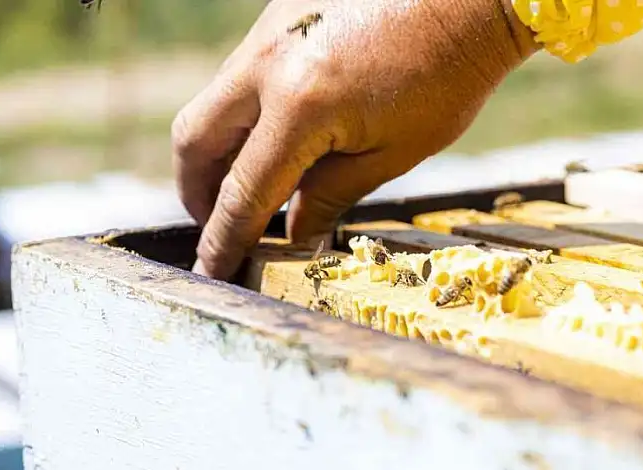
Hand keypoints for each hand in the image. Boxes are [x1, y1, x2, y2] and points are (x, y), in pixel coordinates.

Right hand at [173, 0, 538, 278]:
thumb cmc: (447, 76)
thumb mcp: (393, 153)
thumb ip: (331, 196)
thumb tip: (294, 235)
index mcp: (300, 106)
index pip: (244, 190)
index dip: (225, 239)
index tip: (212, 270)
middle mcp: (268, 63)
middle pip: (195, 140)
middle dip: (198, 192)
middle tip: (220, 226)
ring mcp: (268, 33)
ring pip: (212, 103)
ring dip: (219, 152)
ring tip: (251, 189)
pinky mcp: (279, 17)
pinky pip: (241, 75)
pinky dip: (245, 116)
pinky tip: (280, 139)